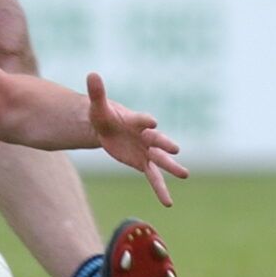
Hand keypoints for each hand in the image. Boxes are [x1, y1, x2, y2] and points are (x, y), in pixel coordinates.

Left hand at [85, 73, 188, 204]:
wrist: (107, 128)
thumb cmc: (104, 115)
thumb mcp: (98, 106)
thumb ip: (97, 93)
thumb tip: (91, 73)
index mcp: (135, 121)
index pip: (142, 120)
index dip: (146, 120)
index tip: (152, 121)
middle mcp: (145, 136)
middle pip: (157, 140)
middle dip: (164, 144)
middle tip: (175, 149)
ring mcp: (146, 151)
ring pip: (161, 160)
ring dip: (172, 167)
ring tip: (184, 174)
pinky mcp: (142, 163)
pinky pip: (153, 177)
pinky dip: (160, 190)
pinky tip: (168, 203)